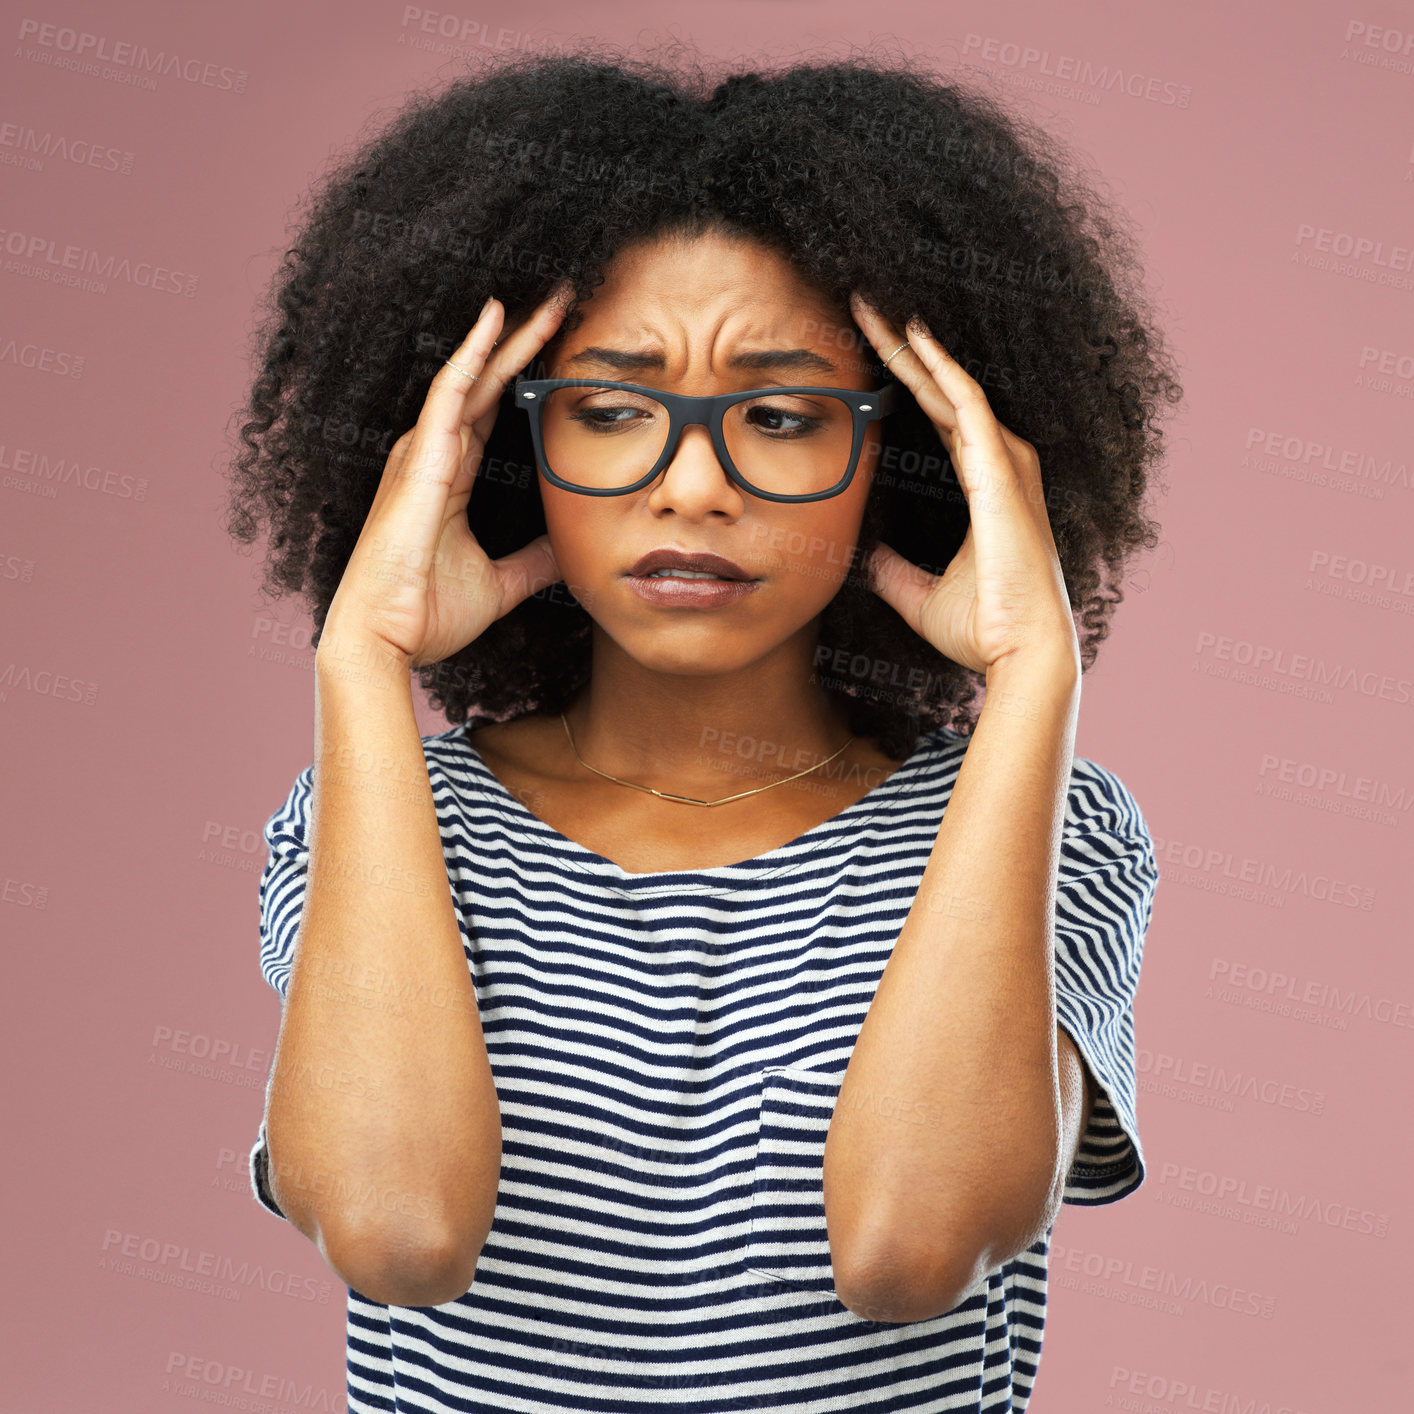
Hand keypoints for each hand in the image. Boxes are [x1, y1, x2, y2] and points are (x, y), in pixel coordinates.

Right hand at [320, 281, 576, 671]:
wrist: (385, 641)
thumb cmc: (427, 614)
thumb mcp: (501, 584)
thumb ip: (533, 561)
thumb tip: (569, 548)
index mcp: (449, 479)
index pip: (493, 411)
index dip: (525, 377)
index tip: (566, 347)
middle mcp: (434, 456)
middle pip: (486, 384)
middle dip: (524, 343)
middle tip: (564, 300)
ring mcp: (423, 453)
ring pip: (472, 377)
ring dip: (508, 336)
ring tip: (547, 298)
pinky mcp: (420, 460)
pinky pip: (448, 393)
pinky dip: (472, 353)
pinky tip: (496, 317)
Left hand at [849, 292, 1079, 680]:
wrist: (1019, 654)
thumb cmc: (984, 630)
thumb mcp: (920, 597)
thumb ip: (894, 572)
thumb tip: (864, 558)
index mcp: (984, 489)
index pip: (938, 419)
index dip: (906, 384)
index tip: (867, 354)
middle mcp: (998, 467)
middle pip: (944, 392)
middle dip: (904, 352)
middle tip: (863, 310)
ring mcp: (1004, 466)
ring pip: (953, 386)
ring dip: (916, 347)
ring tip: (879, 309)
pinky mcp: (1001, 472)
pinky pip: (969, 405)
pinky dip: (943, 367)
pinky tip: (915, 336)